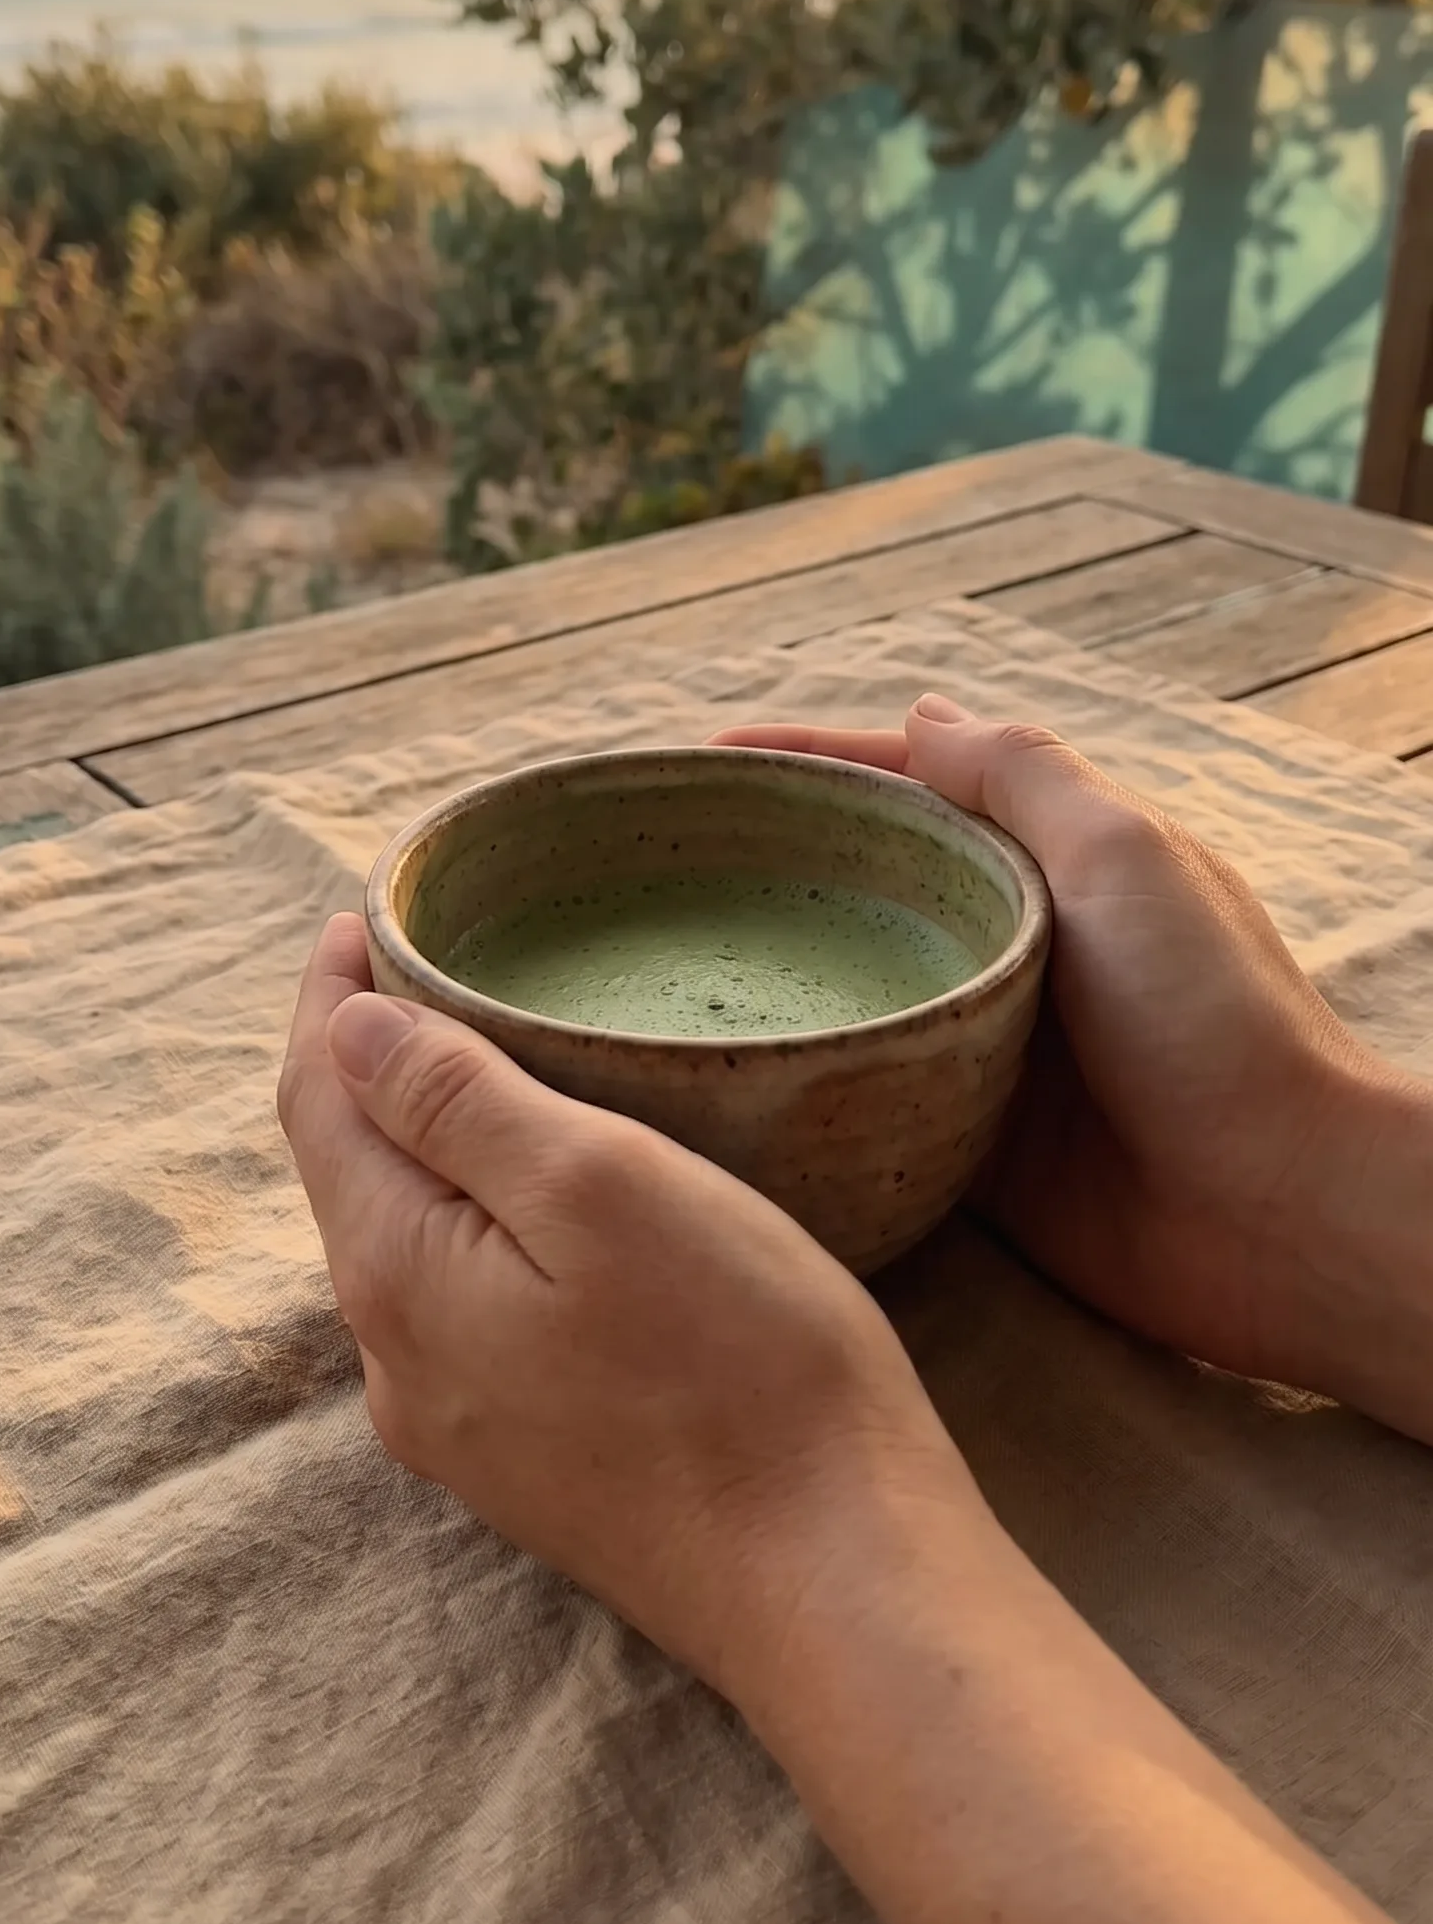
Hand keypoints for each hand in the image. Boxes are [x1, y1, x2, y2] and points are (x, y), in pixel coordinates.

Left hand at [277, 914, 980, 1696]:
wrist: (835, 1578)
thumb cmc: (737, 1362)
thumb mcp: (599, 1186)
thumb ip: (455, 1103)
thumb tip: (342, 1029)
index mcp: (396, 1275)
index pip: (317, 1102)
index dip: (330, 1000)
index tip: (364, 916)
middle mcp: (398, 1361)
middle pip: (354, 1176)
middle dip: (371, 1068)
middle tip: (427, 968)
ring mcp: (464, 1427)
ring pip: (412, 1245)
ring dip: (428, 1147)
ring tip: (488, 1063)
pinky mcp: (533, 1465)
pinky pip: (470, 1309)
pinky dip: (479, 1223)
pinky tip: (544, 1204)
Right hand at [714, 696, 1432, 1421]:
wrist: (1279, 1211)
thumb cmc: (1215, 1017)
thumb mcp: (1125, 856)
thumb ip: (1024, 778)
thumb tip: (922, 712)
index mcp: (1052, 863)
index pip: (907, 788)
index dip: (806, 767)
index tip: (695, 766)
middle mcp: (1011, 946)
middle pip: (866, 887)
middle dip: (765, 869)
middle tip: (643, 872)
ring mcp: (984, 1049)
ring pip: (853, 992)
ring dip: (769, 976)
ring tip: (648, 966)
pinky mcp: (967, 1145)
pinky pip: (864, 1100)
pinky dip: (798, 1082)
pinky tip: (710, 1078)